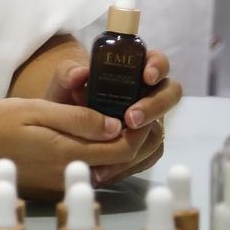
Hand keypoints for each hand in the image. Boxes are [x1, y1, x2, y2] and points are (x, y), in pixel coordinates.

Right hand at [0, 97, 144, 199]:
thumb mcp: (33, 110)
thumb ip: (76, 119)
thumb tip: (115, 126)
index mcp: (67, 156)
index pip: (124, 149)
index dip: (139, 129)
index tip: (138, 106)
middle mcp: (67, 177)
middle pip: (118, 162)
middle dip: (132, 137)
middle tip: (130, 108)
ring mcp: (56, 186)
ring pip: (101, 169)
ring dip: (114, 147)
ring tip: (112, 116)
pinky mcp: (46, 187)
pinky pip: (81, 172)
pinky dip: (94, 155)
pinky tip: (87, 134)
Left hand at [41, 50, 181, 187]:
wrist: (59, 128)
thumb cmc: (67, 99)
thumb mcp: (62, 84)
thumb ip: (68, 74)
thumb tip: (80, 73)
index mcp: (135, 70)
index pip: (157, 62)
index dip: (157, 66)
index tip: (146, 76)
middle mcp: (147, 94)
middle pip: (170, 94)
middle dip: (155, 106)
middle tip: (132, 118)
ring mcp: (149, 122)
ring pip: (159, 129)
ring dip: (141, 139)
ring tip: (113, 148)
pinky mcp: (143, 147)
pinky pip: (146, 156)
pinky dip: (128, 163)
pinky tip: (106, 167)